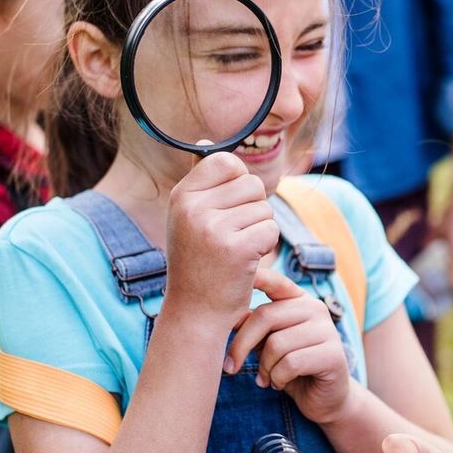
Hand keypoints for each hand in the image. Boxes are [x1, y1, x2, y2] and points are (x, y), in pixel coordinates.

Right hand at [164, 152, 278, 324]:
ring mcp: (213, 228)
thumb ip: (201, 181)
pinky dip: (266, 247)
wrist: (195, 311)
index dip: (239, 182)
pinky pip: (270, 230)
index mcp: (182, 195)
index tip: (230, 207)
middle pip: (252, 184)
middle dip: (253, 210)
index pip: (226, 161)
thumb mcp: (189, 217)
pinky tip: (246, 262)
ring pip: (264, 208)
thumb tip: (207, 141)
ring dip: (260, 230)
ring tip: (237, 250)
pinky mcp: (236, 249)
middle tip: (233, 236)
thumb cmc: (197, 260)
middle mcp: (193, 208)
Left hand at [227, 267, 351, 424]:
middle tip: (230, 367)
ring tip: (266, 378)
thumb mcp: (268, 343)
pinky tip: (279, 383)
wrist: (324, 399)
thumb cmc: (291, 367)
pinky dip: (278, 378)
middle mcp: (315, 308)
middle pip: (266, 316)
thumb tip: (226, 315)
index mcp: (298, 300)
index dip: (257, 276)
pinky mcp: (333, 354)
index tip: (234, 273)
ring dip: (264, 368)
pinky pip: (290, 363)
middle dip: (241, 345)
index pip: (276, 281)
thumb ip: (254, 326)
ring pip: (277, 344)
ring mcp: (327, 330)